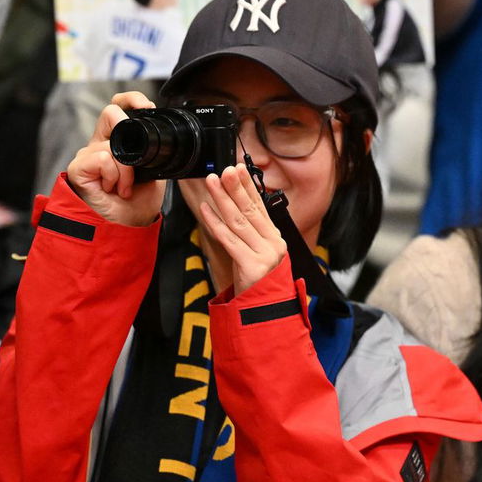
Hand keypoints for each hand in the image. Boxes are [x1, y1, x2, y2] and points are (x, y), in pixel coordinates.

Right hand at [65, 96, 166, 226]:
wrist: (128, 226)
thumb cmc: (137, 202)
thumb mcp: (154, 170)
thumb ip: (153, 151)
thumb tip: (165, 136)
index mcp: (116, 141)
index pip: (116, 106)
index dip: (130, 99)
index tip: (147, 107)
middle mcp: (99, 144)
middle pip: (110, 113)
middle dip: (130, 131)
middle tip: (139, 160)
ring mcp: (87, 156)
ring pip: (111, 143)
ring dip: (127, 169)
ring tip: (126, 188)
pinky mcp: (79, 169)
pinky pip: (101, 158)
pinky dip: (114, 175)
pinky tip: (113, 189)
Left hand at [186, 165, 286, 295]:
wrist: (265, 313)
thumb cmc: (257, 284)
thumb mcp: (257, 254)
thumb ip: (249, 233)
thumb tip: (234, 206)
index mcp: (275, 238)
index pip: (260, 207)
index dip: (248, 186)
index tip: (238, 168)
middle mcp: (273, 244)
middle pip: (250, 210)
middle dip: (235, 187)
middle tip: (224, 169)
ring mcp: (264, 255)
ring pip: (238, 221)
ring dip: (223, 199)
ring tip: (212, 182)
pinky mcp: (252, 267)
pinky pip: (229, 240)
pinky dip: (215, 223)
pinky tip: (206, 209)